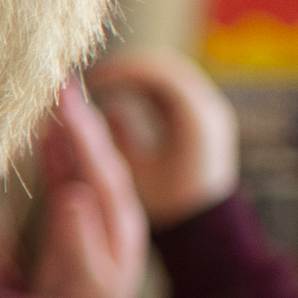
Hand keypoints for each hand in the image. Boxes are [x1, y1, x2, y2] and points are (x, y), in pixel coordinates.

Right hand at [30, 80, 145, 297]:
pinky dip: (57, 157)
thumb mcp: (84, 289)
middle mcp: (112, 219)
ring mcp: (95, 224)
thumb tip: (73, 194)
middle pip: (97, 159)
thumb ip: (78, 243)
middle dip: (80, 121)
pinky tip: (46, 139)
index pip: (102, 168)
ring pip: (82, 168)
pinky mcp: (75, 232)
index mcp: (118, 230)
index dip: (83, 132)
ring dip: (68, 134)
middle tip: (58, 83)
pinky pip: (67, 184)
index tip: (65, 96)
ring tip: (52, 101)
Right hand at [86, 51, 240, 224]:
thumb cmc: (167, 207)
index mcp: (193, 120)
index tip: (88, 79)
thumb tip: (93, 109)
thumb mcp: (134, 173)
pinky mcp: (204, 120)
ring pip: (167, 76)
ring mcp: (209, 112)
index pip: (156, 73)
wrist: (207, 231)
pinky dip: (143, 90)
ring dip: (132, 78)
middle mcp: (208, 109)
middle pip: (163, 66)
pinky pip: (171, 91)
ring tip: (100, 88)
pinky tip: (116, 106)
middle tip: (91, 78)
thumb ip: (115, 137)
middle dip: (123, 68)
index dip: (119, 69)